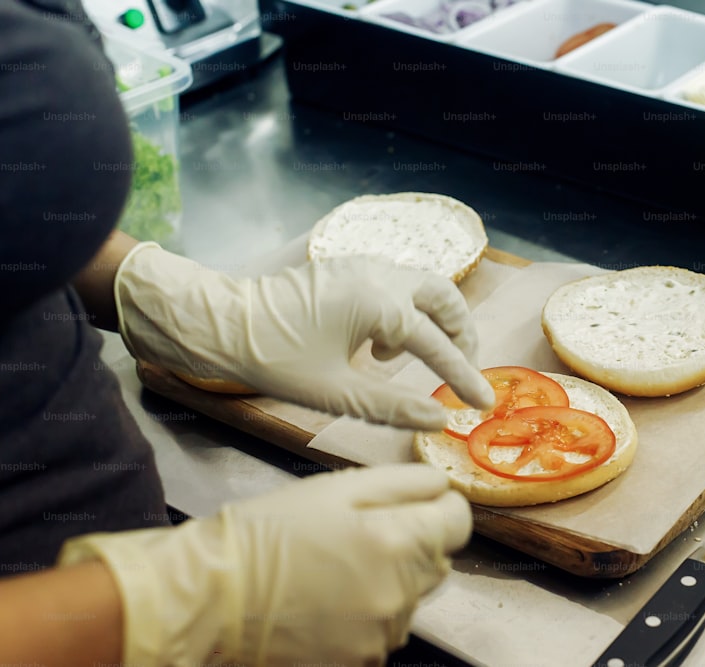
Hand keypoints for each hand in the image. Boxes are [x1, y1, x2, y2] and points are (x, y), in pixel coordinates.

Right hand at [58, 464, 471, 666]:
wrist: (214, 596)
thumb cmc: (269, 532)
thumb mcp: (336, 487)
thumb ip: (403, 483)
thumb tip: (442, 484)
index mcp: (396, 543)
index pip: (459, 521)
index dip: (438, 505)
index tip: (413, 503)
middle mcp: (399, 595)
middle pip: (438, 560)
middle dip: (412, 541)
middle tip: (359, 531)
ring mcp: (381, 634)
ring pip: (412, 595)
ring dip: (391, 578)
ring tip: (335, 564)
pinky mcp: (361, 660)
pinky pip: (385, 626)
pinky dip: (368, 609)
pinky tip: (328, 596)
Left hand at [114, 243, 494, 429]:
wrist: (221, 322)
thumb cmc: (275, 359)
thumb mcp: (335, 394)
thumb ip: (392, 407)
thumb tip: (439, 420)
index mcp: (380, 304)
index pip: (438, 345)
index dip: (464, 376)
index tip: (483, 403)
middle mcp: (379, 275)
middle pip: (444, 297)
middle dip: (459, 333)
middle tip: (459, 369)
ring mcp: (362, 265)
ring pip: (420, 285)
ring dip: (430, 319)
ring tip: (407, 360)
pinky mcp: (346, 267)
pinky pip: (394, 282)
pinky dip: (403, 309)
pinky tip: (376, 344)